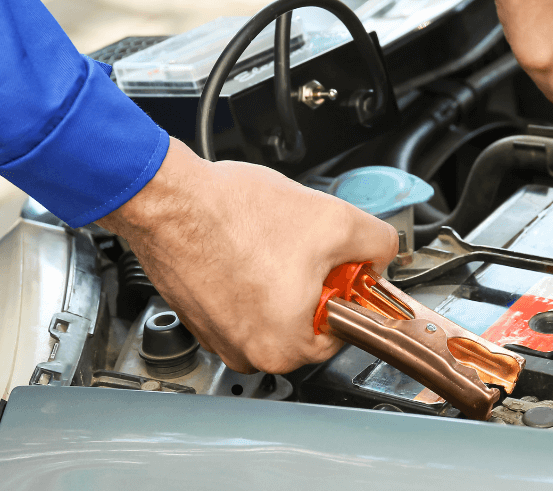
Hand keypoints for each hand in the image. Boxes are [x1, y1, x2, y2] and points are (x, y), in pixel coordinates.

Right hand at [97, 138, 398, 373]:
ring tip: (271, 242)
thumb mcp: (337, 220)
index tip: (342, 267)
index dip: (348, 288)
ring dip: (282, 278)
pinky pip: (243, 302)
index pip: (345, 329)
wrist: (170, 199)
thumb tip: (382, 255)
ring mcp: (219, 338)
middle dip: (314, 281)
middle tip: (306, 246)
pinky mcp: (200, 316)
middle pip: (309, 320)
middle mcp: (249, 354)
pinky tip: (245, 246)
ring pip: (275, 309)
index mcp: (286, 348)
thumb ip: (378, 244)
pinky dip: (250, 276)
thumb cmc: (233, 215)